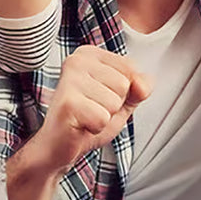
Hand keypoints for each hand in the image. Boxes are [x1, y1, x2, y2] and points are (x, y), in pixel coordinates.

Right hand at [35, 46, 150, 172]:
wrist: (57, 145)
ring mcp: (69, 80)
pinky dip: (96, 128)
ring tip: (85, 117)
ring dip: (104, 117)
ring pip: (115, 101)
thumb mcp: (121, 100)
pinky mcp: (67, 102)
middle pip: (123, 84)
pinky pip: (103, 118)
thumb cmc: (86, 119)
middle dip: (114, 105)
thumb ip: (138, 88)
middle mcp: (75, 61)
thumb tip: (143, 86)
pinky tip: (80, 125)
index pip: (130, 68)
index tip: (99, 97)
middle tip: (91, 109)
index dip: (123, 92)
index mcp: (88, 54)